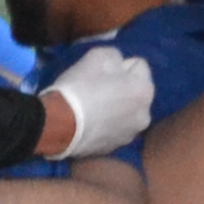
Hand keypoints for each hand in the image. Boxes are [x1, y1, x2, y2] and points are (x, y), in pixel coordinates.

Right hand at [46, 47, 157, 161]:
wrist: (58, 124)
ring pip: (126, 111)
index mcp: (145, 90)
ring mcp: (131, 134)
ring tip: (92, 107)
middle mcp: (145, 115)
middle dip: (122, 87)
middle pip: (135, 90)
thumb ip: (116, 56)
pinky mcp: (115, 148)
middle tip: (97, 87)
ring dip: (116, 107)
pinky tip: (90, 122)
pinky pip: (114, 128)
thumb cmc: (81, 86)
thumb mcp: (98, 55)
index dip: (119, 65)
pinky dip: (107, 124)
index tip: (101, 71)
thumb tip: (118, 65)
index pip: (138, 65)